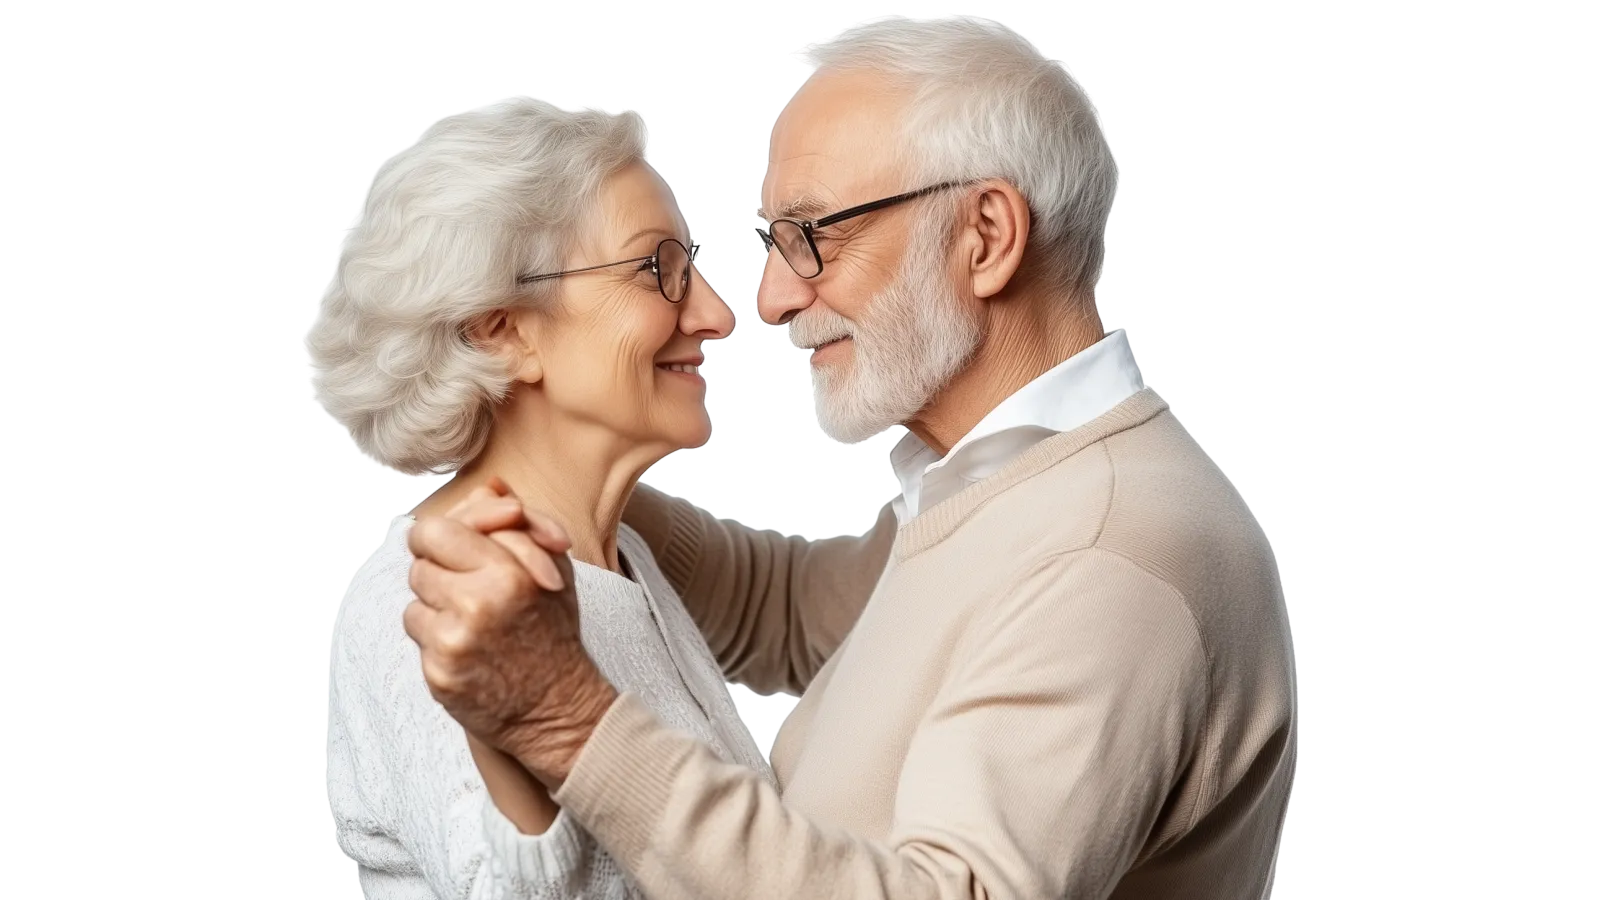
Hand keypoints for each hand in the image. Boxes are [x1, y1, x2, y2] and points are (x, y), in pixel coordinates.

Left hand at [405, 480, 618, 787]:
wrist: (557, 707)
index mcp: (508, 572)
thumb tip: (489, 484)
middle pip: (420, 562)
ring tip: (472, 618)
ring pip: (415, 599)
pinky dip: (437, 637)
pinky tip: (468, 646)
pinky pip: (419, 636)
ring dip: (437, 604)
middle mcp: (477, 604)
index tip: (457, 543)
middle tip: (463, 580)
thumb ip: (520, 523)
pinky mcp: (439, 673)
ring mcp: (454, 642)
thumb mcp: (553, 568)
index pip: (437, 530)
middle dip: (439, 567)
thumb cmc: (554, 634)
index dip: (445, 532)